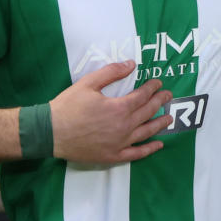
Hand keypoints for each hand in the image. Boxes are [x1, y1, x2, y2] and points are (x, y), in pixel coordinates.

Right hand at [50, 61, 173, 164]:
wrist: (51, 132)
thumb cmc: (68, 106)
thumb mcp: (88, 83)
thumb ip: (111, 72)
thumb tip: (131, 65)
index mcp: (119, 108)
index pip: (143, 96)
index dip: (152, 88)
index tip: (158, 83)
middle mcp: (124, 126)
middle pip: (148, 112)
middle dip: (160, 102)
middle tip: (168, 96)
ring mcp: (120, 143)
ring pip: (147, 133)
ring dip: (160, 124)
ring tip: (169, 118)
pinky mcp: (113, 156)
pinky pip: (137, 154)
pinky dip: (149, 150)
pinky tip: (158, 145)